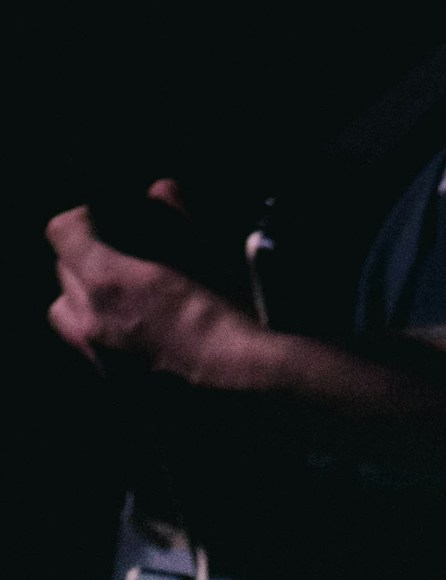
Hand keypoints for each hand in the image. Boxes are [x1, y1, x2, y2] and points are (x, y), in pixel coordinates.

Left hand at [45, 182, 260, 383]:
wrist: (250, 387)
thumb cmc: (232, 322)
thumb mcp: (210, 258)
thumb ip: (175, 218)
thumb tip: (162, 189)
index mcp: (107, 281)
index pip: (62, 230)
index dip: (83, 219)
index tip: (103, 219)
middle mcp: (93, 323)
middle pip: (63, 273)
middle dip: (84, 260)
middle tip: (118, 261)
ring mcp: (102, 362)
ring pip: (68, 316)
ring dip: (84, 302)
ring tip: (118, 302)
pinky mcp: (117, 390)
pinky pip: (92, 351)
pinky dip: (105, 338)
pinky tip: (138, 338)